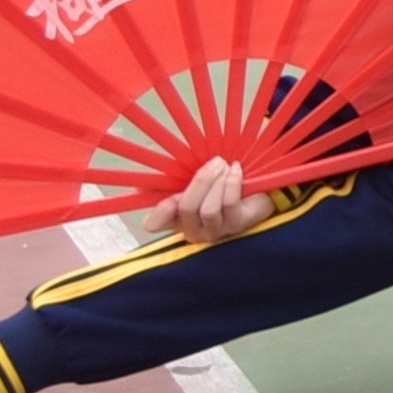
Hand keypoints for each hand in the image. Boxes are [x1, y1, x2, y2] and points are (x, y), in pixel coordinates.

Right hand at [144, 156, 281, 246]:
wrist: (256, 191)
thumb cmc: (218, 185)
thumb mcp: (193, 182)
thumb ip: (168, 181)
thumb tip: (136, 186)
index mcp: (175, 218)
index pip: (154, 223)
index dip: (156, 209)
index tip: (165, 190)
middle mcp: (192, 230)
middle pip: (186, 208)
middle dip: (200, 181)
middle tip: (215, 161)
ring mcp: (214, 231)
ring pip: (208, 209)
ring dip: (218, 181)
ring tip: (225, 165)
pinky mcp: (236, 226)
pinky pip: (229, 204)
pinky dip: (232, 182)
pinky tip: (236, 170)